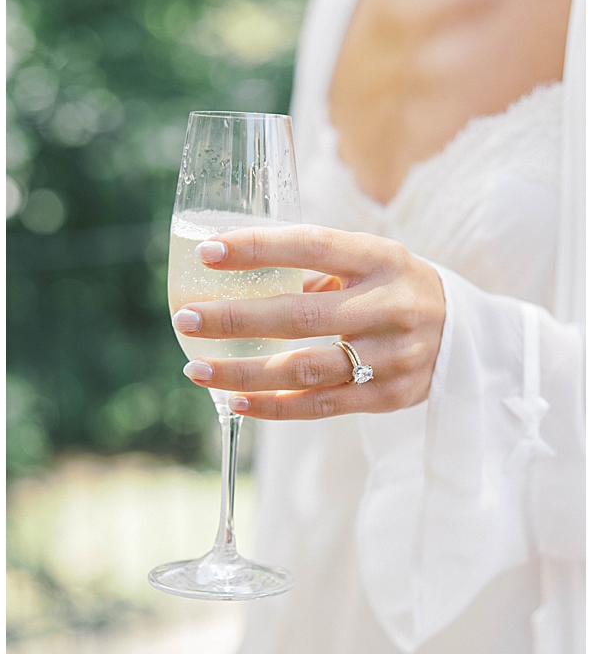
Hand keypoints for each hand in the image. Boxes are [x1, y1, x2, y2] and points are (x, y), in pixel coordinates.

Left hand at [173, 225, 445, 419]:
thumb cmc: (399, 288)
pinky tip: (236, 401)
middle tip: (186, 318)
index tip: (207, 251)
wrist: (468, 334)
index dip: (259, 248)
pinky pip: (323, 406)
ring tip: (198, 368)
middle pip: (302, 315)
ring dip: (245, 371)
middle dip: (236, 318)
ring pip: (308, 370)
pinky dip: (275, 406)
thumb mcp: (372, 262)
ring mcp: (393, 356)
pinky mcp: (390, 396)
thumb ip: (318, 270)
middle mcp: (391, 306)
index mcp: (383, 259)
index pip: (313, 247)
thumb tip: (245, 284)